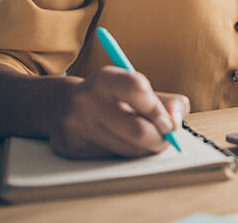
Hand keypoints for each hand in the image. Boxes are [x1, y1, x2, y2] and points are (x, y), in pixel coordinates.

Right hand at [48, 66, 189, 158]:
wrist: (61, 105)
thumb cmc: (111, 97)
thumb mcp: (137, 89)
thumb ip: (167, 102)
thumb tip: (176, 121)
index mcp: (105, 79)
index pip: (137, 89)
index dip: (158, 110)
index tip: (169, 124)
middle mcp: (87, 100)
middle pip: (137, 130)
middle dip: (159, 139)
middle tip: (166, 138)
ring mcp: (77, 125)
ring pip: (128, 149)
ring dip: (145, 149)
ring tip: (145, 139)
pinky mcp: (71, 147)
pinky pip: (113, 158)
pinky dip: (126, 154)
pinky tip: (122, 142)